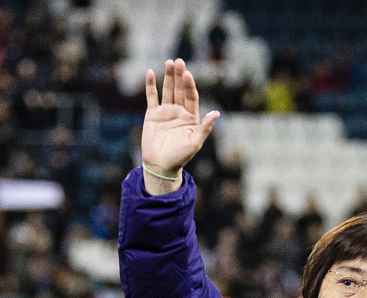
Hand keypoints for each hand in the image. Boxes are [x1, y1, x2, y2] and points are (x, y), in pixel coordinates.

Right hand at [141, 59, 219, 194]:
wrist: (161, 166)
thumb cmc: (180, 157)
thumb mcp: (195, 143)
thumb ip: (205, 127)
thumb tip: (217, 112)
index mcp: (191, 117)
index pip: (191, 97)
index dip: (190, 86)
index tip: (188, 75)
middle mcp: (179, 112)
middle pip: (180, 90)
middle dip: (179, 76)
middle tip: (179, 62)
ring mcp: (166, 112)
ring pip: (167, 90)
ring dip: (168, 76)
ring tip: (169, 62)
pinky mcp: (153, 114)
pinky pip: (152, 97)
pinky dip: (150, 85)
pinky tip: (150, 73)